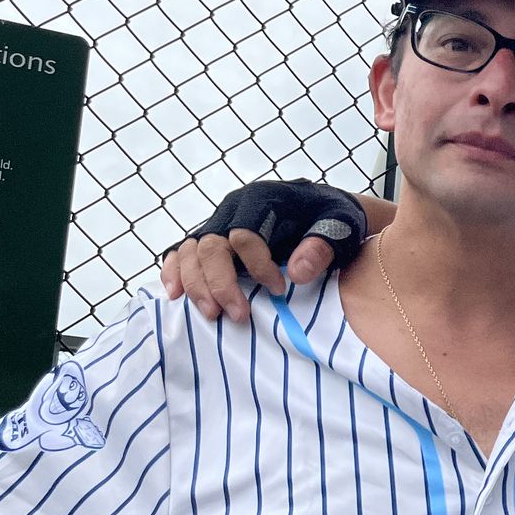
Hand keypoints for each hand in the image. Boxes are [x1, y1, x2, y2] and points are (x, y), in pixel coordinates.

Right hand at [159, 180, 365, 321]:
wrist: (322, 208)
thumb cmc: (331, 217)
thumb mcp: (338, 226)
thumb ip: (321, 246)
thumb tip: (296, 273)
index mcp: (261, 200)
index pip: (244, 233)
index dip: (257, 265)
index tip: (278, 290)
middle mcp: (233, 209)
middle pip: (211, 245)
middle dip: (220, 283)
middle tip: (237, 315)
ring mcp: (218, 222)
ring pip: (191, 251)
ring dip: (196, 284)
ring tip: (211, 314)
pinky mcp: (211, 237)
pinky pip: (181, 252)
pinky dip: (175, 272)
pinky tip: (176, 294)